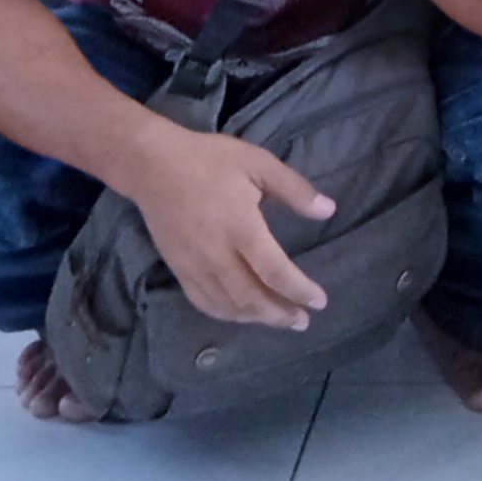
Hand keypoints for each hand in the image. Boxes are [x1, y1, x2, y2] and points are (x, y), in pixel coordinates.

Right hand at [121, 120, 337, 330]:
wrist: (152, 165)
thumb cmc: (209, 160)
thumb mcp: (258, 163)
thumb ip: (294, 189)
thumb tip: (329, 210)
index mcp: (241, 228)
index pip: (275, 272)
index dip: (299, 290)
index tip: (320, 302)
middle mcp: (218, 254)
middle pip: (252, 298)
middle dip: (280, 314)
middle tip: (303, 320)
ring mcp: (195, 265)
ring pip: (228, 305)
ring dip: (257, 318)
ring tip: (280, 320)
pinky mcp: (179, 269)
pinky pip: (204, 302)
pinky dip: (226, 314)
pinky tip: (241, 314)